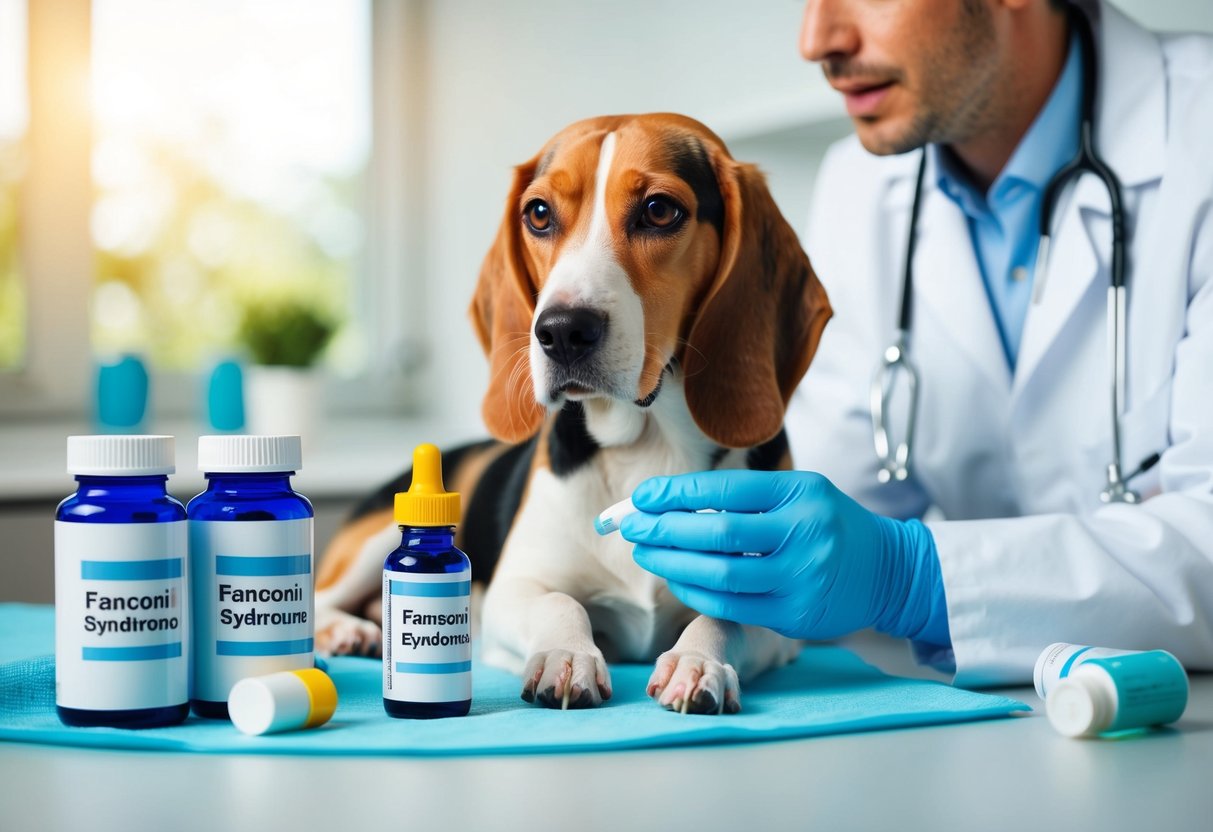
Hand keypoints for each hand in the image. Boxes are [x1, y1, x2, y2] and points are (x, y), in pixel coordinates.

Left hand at [619, 470, 948, 642]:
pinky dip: (696, 592)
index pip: (724, 491)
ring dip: (672, 564)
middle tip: (631, 526)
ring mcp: (801, 578)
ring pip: (720, 575)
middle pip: (716, 534)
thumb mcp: (799, 495)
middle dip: (664, 529)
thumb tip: (667, 503)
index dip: (676, 494)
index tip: (642, 497)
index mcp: (800, 493)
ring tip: (645, 552)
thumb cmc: (828, 525)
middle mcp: (804, 533)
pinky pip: (732, 606)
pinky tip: (677, 578)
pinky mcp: (795, 615)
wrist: (889, 571)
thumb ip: (743, 500)